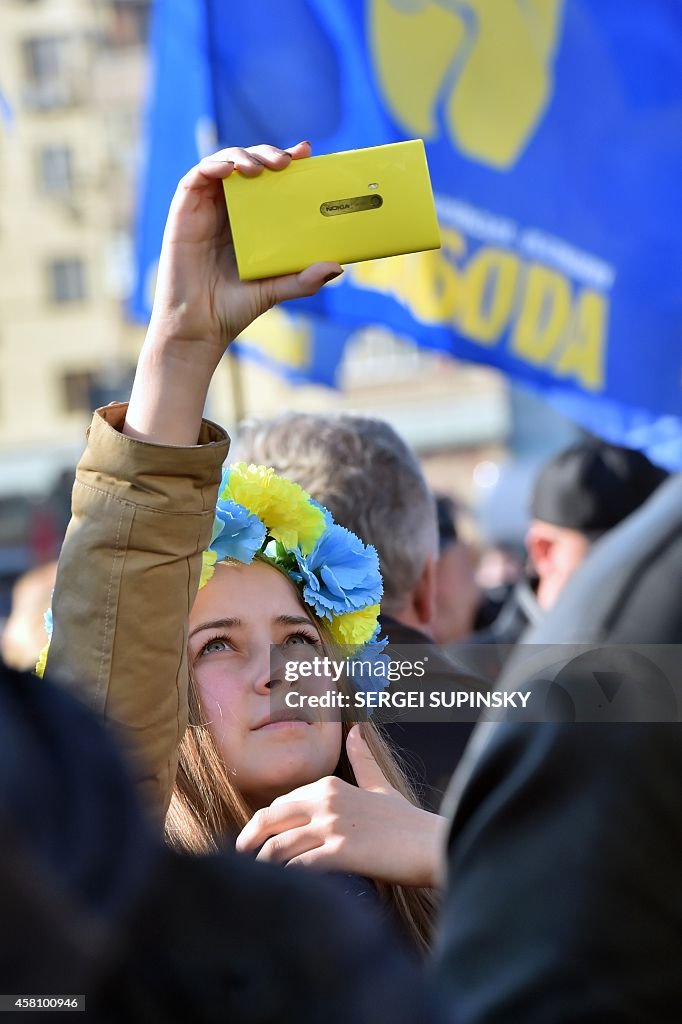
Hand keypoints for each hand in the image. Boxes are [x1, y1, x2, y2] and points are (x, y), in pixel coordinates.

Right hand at [148, 140, 341, 363]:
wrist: (199, 327)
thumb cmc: (234, 308)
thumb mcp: (276, 290)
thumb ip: (304, 280)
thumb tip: (337, 267)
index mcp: (252, 221)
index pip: (270, 181)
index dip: (286, 161)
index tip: (306, 153)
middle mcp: (230, 210)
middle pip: (249, 165)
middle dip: (268, 154)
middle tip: (288, 162)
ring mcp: (207, 208)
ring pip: (224, 163)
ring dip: (244, 156)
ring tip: (264, 167)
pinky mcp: (184, 211)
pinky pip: (197, 176)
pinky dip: (214, 165)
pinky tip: (231, 169)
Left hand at [236, 725, 447, 887]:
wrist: (431, 844)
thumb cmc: (406, 821)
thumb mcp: (379, 785)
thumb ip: (362, 759)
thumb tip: (356, 730)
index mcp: (330, 785)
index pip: (281, 804)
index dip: (262, 823)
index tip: (251, 839)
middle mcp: (326, 801)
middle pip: (271, 820)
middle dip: (249, 839)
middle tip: (237, 858)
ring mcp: (333, 826)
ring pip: (279, 846)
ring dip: (262, 865)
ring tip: (254, 880)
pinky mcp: (341, 852)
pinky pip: (300, 866)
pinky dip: (285, 878)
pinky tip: (280, 889)